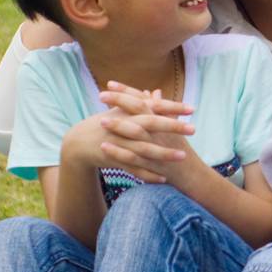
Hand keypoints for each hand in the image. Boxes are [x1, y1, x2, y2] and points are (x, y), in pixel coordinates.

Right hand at [60, 92, 192, 185]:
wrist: (78, 143)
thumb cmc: (105, 123)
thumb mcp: (121, 111)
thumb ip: (142, 103)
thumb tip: (158, 92)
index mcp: (128, 112)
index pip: (153, 106)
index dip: (172, 107)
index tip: (192, 108)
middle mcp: (124, 126)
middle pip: (151, 124)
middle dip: (172, 127)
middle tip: (194, 129)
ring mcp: (119, 143)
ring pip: (144, 149)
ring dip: (164, 154)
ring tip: (183, 156)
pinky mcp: (114, 159)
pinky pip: (133, 169)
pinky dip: (148, 174)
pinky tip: (164, 179)